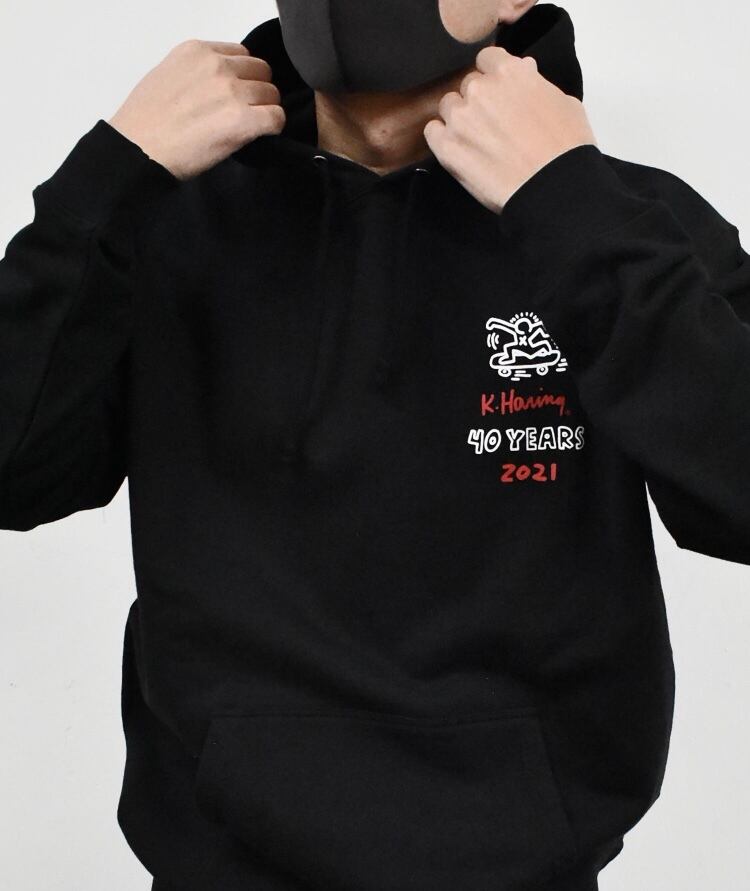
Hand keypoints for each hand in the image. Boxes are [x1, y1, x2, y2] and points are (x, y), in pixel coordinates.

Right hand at [108, 40, 285, 180]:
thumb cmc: (146, 122)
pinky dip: (273, 128)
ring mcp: (232, 92)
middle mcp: (217, 66)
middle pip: (262, 72)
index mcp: (198, 51)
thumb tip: (222, 84)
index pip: (241, 54)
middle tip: (245, 112)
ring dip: (265, 111)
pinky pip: (276, 118)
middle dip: (257, 91)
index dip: (243, 76)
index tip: (236, 94)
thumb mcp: (169, 75)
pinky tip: (259, 137)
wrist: (139, 150)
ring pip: (272, 95)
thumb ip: (199, 72)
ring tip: (247, 128)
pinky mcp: (243, 121)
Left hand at [424, 47, 596, 212]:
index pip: (487, 60)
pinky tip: (459, 149)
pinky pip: (433, 132)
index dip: (493, 77)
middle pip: (468, 85)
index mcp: (508, 72)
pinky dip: (442, 138)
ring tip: (477, 140)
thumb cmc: (564, 147)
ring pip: (449, 107)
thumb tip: (524, 70)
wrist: (551, 187)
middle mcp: (480, 90)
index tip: (499, 93)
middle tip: (493, 124)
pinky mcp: (447, 148)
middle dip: (479, 101)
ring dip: (459, 118)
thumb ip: (535, 83)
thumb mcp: (562, 102)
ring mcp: (460, 119)